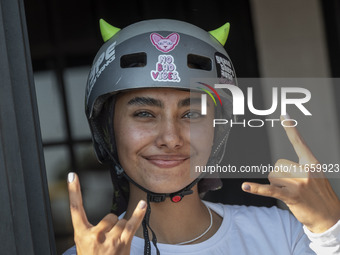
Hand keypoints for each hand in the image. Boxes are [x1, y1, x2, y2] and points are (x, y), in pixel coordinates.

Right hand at [67, 172, 145, 253]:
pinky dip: (138, 213)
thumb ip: (91, 231)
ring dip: (122, 229)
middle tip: (108, 240)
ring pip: (121, 221)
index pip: (75, 208)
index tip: (72, 176)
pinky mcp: (123, 243)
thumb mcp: (83, 247)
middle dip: (112, 224)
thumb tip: (107, 217)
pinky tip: (143, 204)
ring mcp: (110, 240)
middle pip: (110, 216)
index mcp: (81, 234)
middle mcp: (95, 235)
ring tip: (116, 244)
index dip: (73, 191)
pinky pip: (132, 224)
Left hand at [242, 116, 339, 232]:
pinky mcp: (291, 196)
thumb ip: (301, 166)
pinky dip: (257, 189)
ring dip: (277, 186)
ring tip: (291, 193)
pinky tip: (246, 186)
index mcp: (312, 163)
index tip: (284, 116)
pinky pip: (269, 190)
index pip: (299, 142)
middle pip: (278, 164)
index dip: (291, 129)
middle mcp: (306, 170)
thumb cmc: (320, 196)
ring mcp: (299, 183)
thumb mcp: (316, 176)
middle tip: (293, 186)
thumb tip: (280, 165)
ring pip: (273, 176)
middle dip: (280, 176)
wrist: (330, 217)